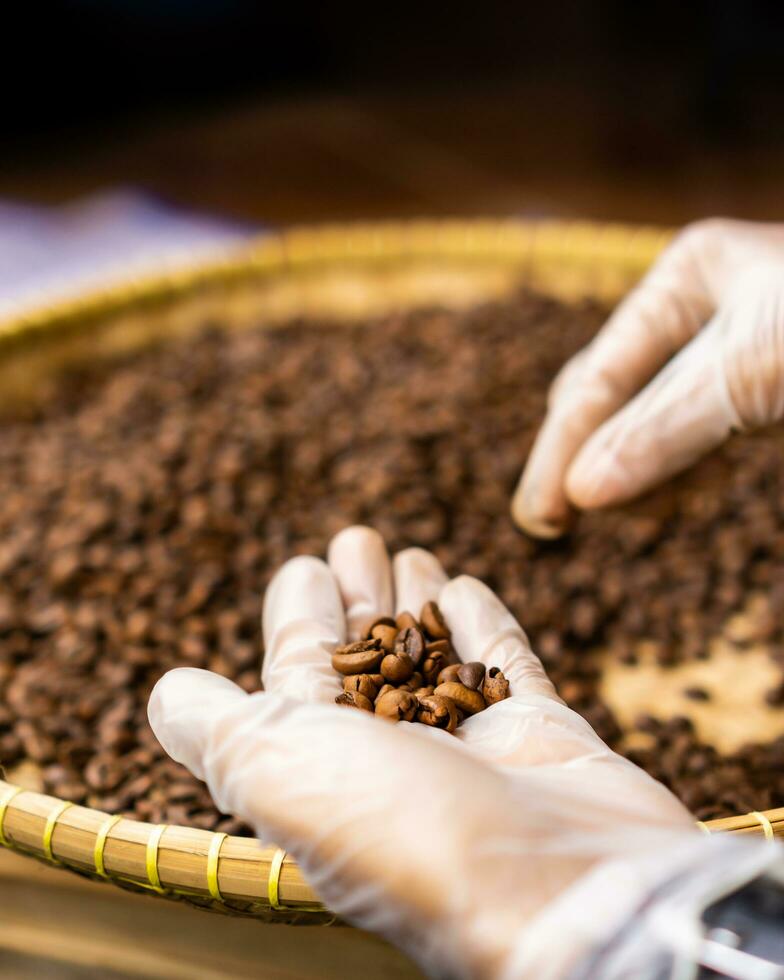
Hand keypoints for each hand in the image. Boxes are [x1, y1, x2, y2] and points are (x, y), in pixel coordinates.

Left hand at [149, 526, 701, 978]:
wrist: (561, 893)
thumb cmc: (403, 830)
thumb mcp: (276, 769)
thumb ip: (219, 725)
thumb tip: (168, 695)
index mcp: (328, 763)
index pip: (303, 671)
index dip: (298, 616)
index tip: (304, 567)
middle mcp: (397, 758)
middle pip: (369, 658)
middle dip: (359, 596)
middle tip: (358, 537)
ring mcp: (475, 748)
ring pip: (435, 658)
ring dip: (417, 604)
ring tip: (409, 550)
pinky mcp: (544, 736)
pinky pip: (506, 666)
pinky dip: (483, 625)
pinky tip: (465, 587)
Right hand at [512, 219, 783, 536]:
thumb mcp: (749, 373)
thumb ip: (662, 430)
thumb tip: (577, 492)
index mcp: (683, 278)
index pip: (597, 376)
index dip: (560, 449)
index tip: (538, 516)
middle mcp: (694, 311)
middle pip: (606, 398)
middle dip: (586, 460)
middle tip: (553, 523)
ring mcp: (721, 354)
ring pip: (645, 427)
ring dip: (637, 476)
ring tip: (643, 514)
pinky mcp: (754, 394)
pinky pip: (691, 442)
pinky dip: (682, 477)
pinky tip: (692, 495)